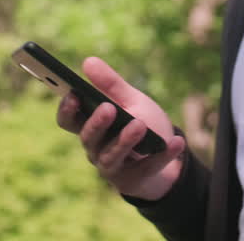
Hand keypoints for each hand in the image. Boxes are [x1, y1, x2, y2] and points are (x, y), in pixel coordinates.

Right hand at [56, 56, 186, 200]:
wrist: (165, 154)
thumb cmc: (141, 123)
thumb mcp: (130, 100)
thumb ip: (110, 84)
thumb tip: (88, 61)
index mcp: (91, 126)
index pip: (68, 121)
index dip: (67, 110)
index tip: (73, 95)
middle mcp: (95, 148)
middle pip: (88, 138)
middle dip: (97, 123)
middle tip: (108, 108)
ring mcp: (112, 167)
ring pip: (111, 156)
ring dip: (125, 140)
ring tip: (139, 124)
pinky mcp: (133, 181)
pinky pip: (146, 168)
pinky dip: (162, 155)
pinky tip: (176, 142)